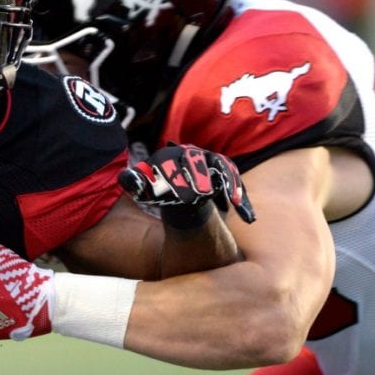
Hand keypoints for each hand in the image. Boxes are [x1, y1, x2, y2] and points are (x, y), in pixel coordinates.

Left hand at [119, 143, 254, 223]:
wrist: (176, 190)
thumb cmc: (157, 188)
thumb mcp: (142, 186)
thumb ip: (133, 182)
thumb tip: (127, 178)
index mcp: (173, 155)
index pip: (178, 161)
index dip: (180, 176)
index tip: (183, 194)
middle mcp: (195, 155)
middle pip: (205, 161)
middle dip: (205, 176)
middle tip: (204, 194)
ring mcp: (213, 164)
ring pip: (227, 170)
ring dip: (232, 186)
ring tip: (235, 205)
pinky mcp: (226, 178)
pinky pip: (237, 186)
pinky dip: (244, 201)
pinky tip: (248, 219)